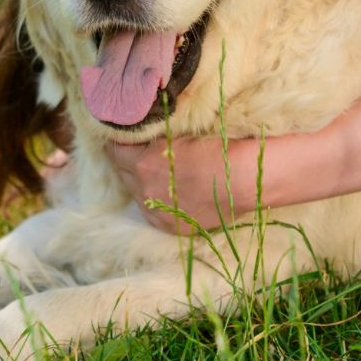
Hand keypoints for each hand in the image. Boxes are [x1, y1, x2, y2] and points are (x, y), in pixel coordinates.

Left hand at [106, 134, 269, 233]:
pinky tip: (170, 191)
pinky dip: (157, 201)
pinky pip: (154, 213)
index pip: (115, 151)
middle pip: (123, 173)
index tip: (127, 136)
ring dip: (142, 182)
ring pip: (138, 195)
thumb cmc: (218, 147)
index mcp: (143, 164)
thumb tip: (144, 133)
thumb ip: (155, 137)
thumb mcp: (179, 133)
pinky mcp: (173, 227)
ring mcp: (159, 212)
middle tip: (141, 151)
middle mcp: (145, 191)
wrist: (244, 178)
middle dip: (129, 161)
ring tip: (158, 172)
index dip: (120, 142)